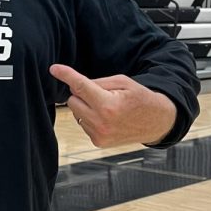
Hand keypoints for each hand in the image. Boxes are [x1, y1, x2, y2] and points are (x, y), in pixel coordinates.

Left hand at [49, 65, 176, 147]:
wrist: (156, 122)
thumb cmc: (140, 98)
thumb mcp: (123, 82)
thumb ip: (97, 82)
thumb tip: (74, 84)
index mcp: (108, 104)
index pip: (80, 86)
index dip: (66, 75)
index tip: (54, 69)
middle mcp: (101, 122)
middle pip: (73, 100)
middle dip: (82, 93)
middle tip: (101, 93)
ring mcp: (99, 135)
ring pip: (76, 112)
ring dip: (86, 106)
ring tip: (108, 107)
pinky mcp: (98, 142)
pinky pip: (83, 123)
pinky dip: (90, 118)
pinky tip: (107, 118)